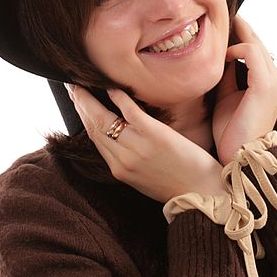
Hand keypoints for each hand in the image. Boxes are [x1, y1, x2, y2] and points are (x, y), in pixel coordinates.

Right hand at [68, 86, 223, 202]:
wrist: (203, 192)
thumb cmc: (178, 184)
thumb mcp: (145, 177)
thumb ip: (130, 160)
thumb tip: (122, 138)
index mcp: (120, 170)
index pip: (94, 139)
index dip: (83, 118)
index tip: (77, 103)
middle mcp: (123, 159)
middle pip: (93, 127)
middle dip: (80, 105)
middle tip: (73, 87)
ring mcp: (137, 147)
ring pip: (104, 119)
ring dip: (91, 99)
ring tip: (84, 84)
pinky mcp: (155, 135)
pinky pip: (129, 111)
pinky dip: (119, 97)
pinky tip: (113, 87)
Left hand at [212, 15, 276, 164]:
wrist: (238, 157)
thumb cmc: (231, 132)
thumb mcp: (227, 96)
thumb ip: (227, 74)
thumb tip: (219, 55)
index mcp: (271, 82)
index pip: (256, 49)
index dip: (240, 34)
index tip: (221, 24)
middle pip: (256, 42)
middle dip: (238, 27)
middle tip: (219, 14)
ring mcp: (276, 80)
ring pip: (255, 43)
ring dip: (235, 35)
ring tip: (216, 30)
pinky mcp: (267, 84)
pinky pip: (251, 52)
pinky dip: (235, 49)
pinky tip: (221, 56)